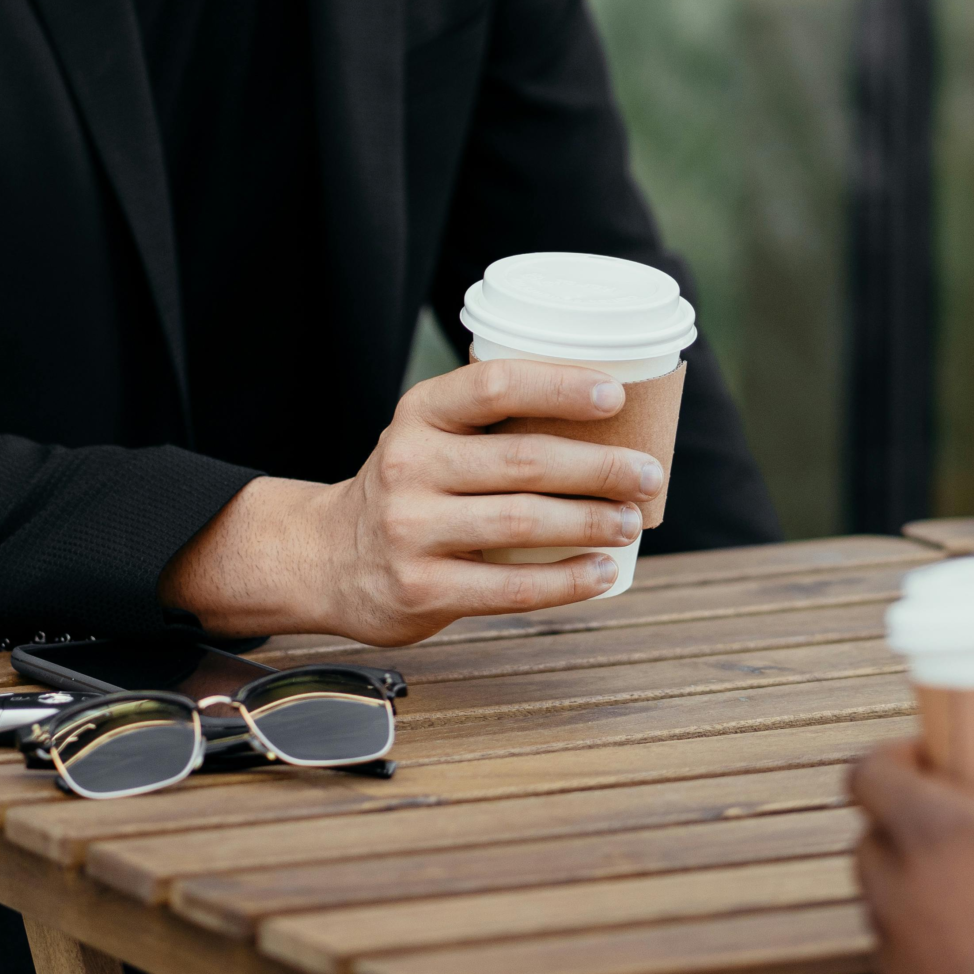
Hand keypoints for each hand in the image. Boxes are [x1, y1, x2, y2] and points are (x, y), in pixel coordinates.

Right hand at [160, 358, 663, 645]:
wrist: (324, 559)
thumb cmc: (408, 489)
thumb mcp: (426, 437)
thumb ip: (489, 424)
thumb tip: (609, 413)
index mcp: (418, 414)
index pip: (494, 386)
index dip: (560, 386)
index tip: (616, 394)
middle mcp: (408, 465)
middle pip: (523, 460)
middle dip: (600, 468)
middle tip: (648, 474)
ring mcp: (410, 530)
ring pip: (522, 522)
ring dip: (591, 523)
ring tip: (631, 521)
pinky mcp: (420, 588)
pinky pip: (509, 588)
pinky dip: (566, 581)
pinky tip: (602, 572)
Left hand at [850, 742, 973, 973]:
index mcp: (932, 840)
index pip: (865, 773)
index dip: (888, 757)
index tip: (929, 761)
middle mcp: (895, 897)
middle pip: (869, 843)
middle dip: (903, 830)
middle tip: (963, 835)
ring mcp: (892, 966)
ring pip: (886, 916)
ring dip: (920, 905)